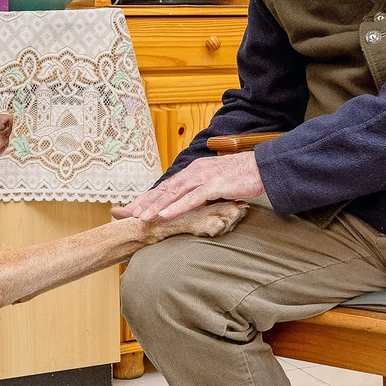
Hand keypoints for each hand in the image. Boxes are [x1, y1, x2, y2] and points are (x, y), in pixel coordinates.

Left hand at [113, 152, 264, 222]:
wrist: (263, 167)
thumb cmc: (242, 177)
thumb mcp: (216, 184)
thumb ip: (202, 191)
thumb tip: (192, 203)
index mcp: (193, 172)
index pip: (165, 187)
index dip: (146, 198)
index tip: (129, 208)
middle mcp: (193, 173)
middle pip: (163, 189)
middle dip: (141, 202)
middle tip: (122, 213)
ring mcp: (202, 178)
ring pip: (173, 194)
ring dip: (155, 206)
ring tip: (139, 217)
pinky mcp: (214, 185)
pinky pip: (192, 198)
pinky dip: (176, 207)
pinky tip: (164, 214)